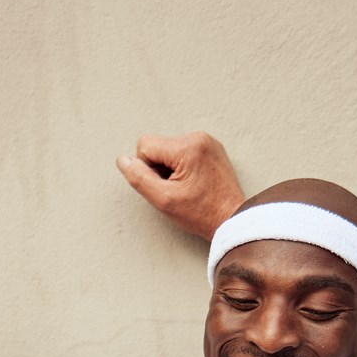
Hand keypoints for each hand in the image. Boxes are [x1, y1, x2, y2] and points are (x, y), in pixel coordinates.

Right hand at [115, 132, 246, 239]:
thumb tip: (123, 160)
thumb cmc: (202, 213)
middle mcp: (199, 137)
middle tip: (177, 189)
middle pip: (157, 146)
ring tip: (187, 187)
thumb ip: (139, 177)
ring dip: (171, 169)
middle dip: (160, 168)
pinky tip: (194, 183)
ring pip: (169, 150)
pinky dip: (183, 167)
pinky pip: (183, 152)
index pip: (145, 145)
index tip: (166, 185)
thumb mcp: (163, 200)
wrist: (232, 218)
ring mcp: (207, 141)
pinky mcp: (211, 148)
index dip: (147, 169)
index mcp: (188, 147)